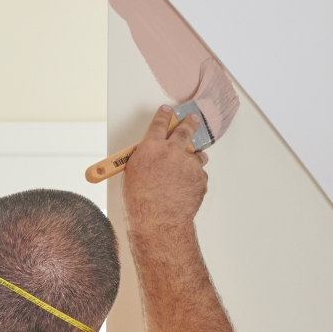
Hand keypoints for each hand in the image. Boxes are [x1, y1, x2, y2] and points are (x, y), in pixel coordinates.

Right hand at [124, 106, 210, 236]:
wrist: (159, 220)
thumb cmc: (141, 201)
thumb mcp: (132, 173)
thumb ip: (144, 159)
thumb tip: (149, 155)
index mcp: (151, 147)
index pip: (159, 124)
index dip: (163, 116)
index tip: (167, 111)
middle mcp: (172, 151)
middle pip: (184, 130)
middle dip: (189, 123)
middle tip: (193, 118)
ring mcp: (188, 163)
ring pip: (196, 154)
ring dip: (195, 156)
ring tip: (193, 160)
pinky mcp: (200, 177)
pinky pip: (199, 174)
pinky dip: (195, 177)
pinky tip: (187, 186)